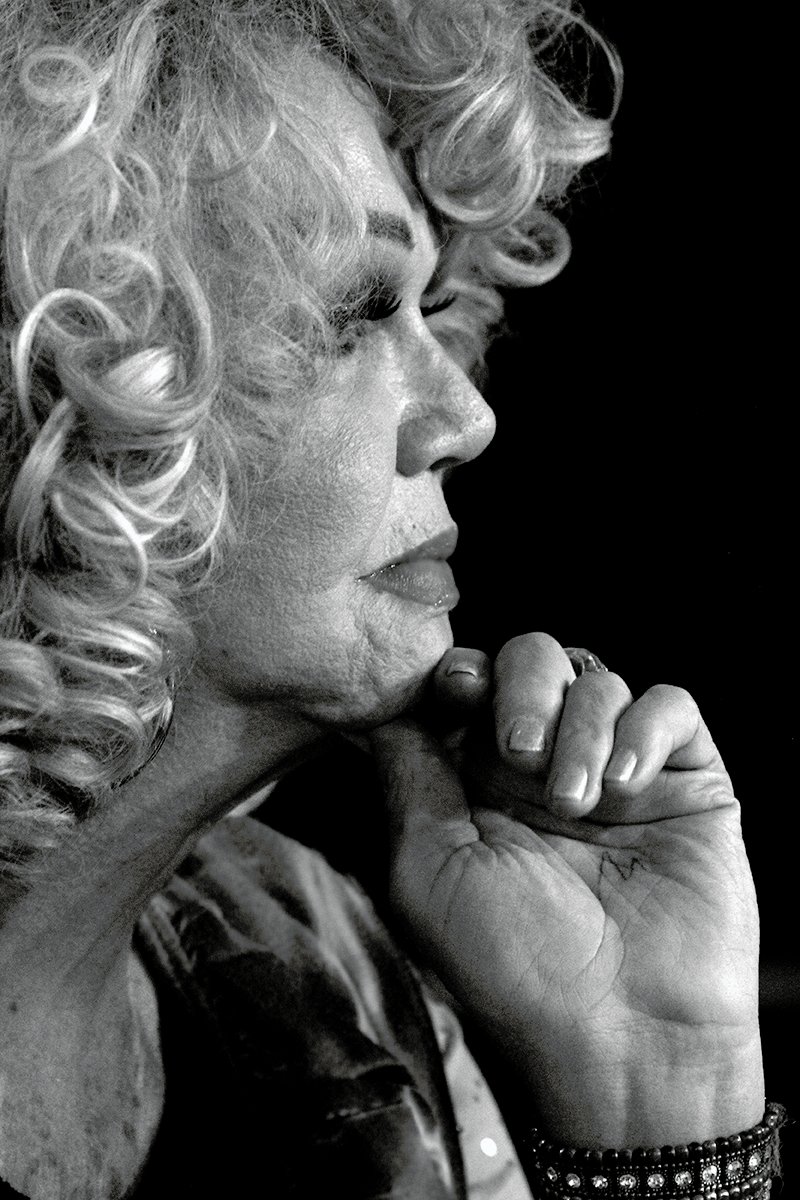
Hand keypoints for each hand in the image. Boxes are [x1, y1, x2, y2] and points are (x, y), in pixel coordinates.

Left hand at [370, 633, 763, 1146]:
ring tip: (578, 804)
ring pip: (599, 677)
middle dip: (523, 686)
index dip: (460, 672)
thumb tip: (390, 708)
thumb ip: (408, 777)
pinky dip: (645, 728)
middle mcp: (546, 767)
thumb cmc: (514, 968)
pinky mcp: (686, 782)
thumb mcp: (429, 871)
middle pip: (532, 659)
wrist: (625, 1037)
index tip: (455, 690)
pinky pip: (671, 704)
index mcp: (478, 783)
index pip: (468, 685)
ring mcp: (618, 771)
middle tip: (518, 751)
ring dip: (582, 727)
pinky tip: (629, 786)